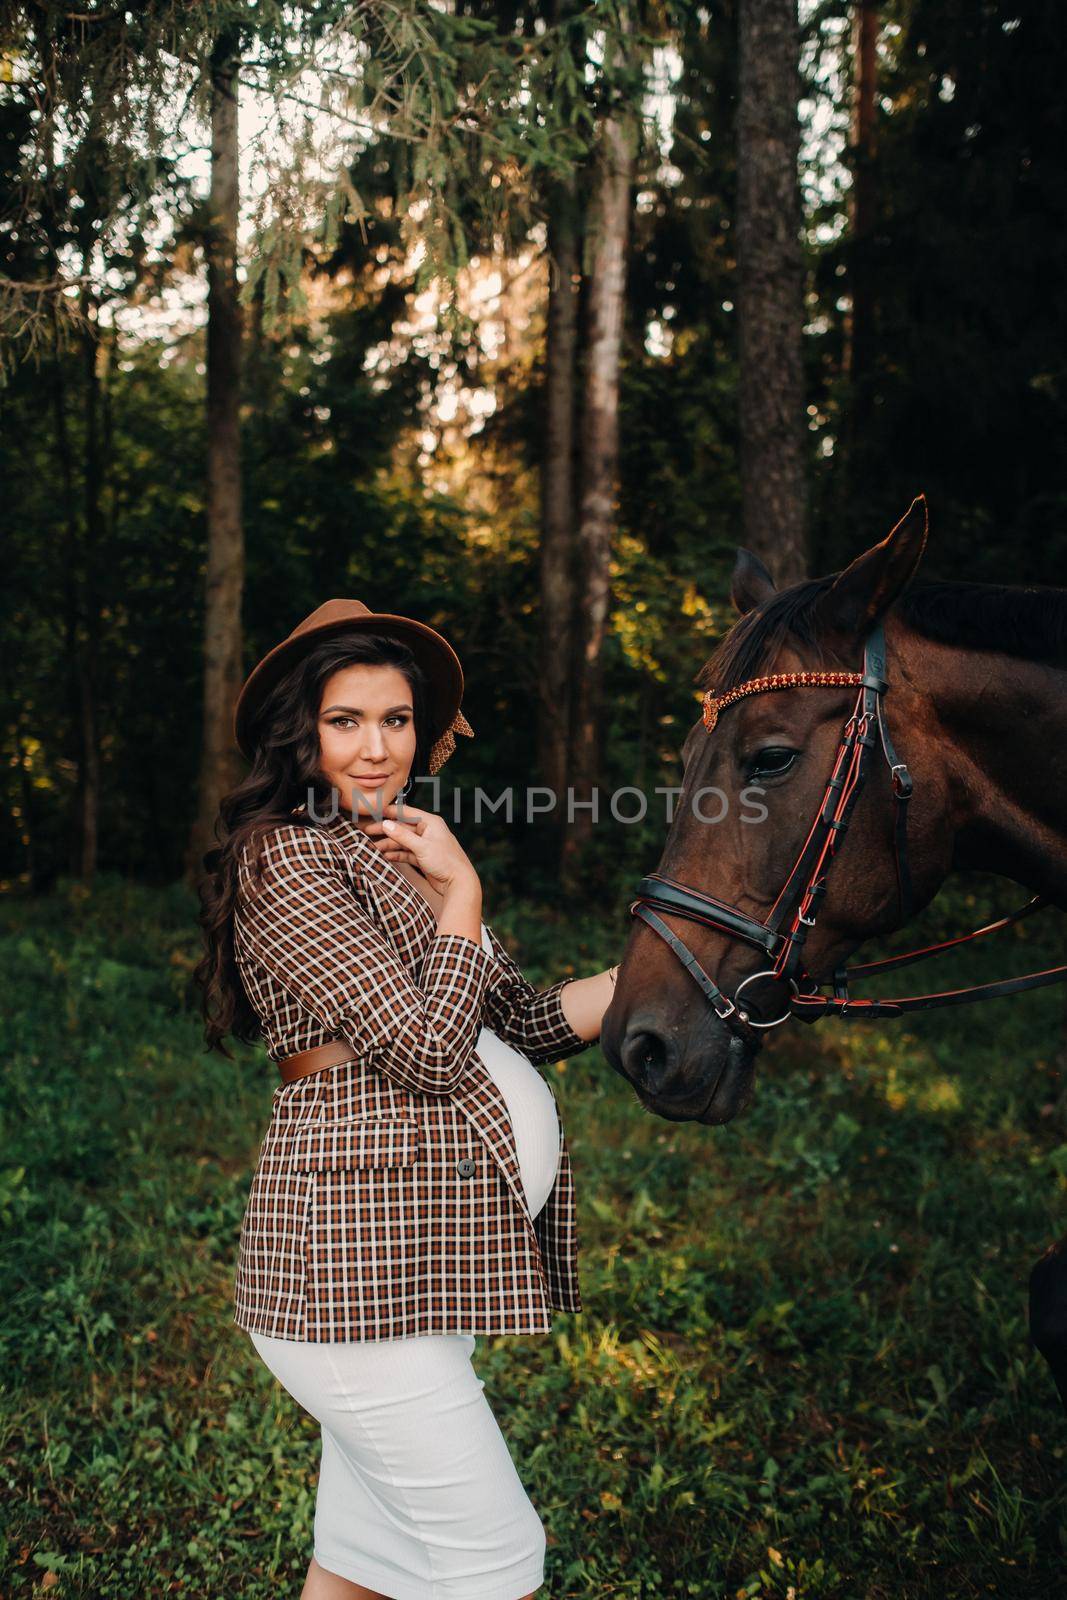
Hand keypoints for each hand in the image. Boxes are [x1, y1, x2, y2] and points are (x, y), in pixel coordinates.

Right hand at [365, 802, 479, 898]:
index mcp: (430, 823)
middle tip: (367, 832)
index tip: (374, 812)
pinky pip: (406, 853)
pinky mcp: (423, 858)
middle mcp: (427, 831)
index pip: (406, 812)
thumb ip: (402, 835)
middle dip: (385, 830)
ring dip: (388, 844)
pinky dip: (395, 854)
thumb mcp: (422, 847)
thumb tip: (386, 824)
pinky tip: (384, 856)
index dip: (390, 812)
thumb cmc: (446, 862)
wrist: (459, 883)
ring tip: (372, 848)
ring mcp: (425, 845)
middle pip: (402, 828)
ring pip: (402, 842)